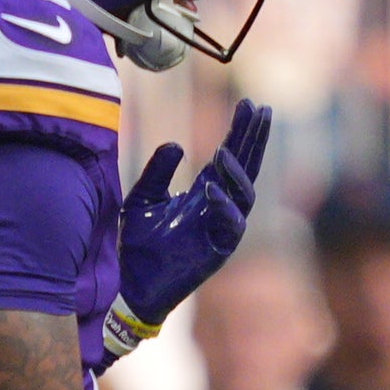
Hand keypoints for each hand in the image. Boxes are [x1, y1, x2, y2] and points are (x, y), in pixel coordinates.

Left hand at [108, 101, 268, 356]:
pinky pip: (231, 226)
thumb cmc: (138, 246)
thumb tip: (176, 144)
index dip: (241, 131)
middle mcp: (219, 208)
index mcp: (205, 193)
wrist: (129, 285)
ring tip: (224, 151)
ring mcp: (221, 230)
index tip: (249, 104)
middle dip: (253, 140)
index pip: (231, 157)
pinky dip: (224, 207)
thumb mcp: (142, 200)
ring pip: (243, 195)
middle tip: (259, 110)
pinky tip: (212, 189)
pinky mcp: (217, 251)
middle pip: (245, 168)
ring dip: (236, 172)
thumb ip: (158, 172)